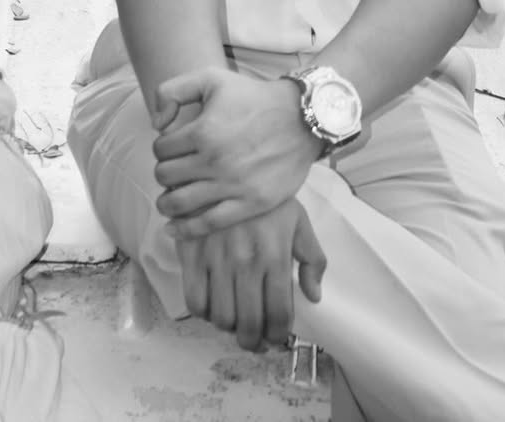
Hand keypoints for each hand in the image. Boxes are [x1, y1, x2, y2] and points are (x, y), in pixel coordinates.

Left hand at [152, 69, 320, 230]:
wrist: (301, 118)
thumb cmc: (254, 97)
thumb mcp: (210, 77)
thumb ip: (172, 91)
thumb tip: (156, 124)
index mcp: (202, 131)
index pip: (161, 149)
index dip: (161, 148)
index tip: (171, 149)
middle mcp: (214, 161)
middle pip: (166, 176)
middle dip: (163, 173)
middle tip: (173, 172)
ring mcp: (232, 185)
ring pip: (180, 202)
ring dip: (167, 203)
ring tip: (168, 201)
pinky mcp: (250, 204)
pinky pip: (209, 223)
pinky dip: (186, 229)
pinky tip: (173, 229)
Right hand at [176, 198, 325, 350]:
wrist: (225, 164)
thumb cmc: (265, 195)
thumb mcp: (298, 220)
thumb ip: (312, 258)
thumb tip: (313, 295)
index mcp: (274, 256)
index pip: (279, 314)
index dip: (278, 336)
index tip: (276, 338)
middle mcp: (245, 262)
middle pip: (248, 323)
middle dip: (253, 341)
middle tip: (254, 339)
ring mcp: (216, 259)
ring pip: (220, 317)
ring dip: (228, 327)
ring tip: (234, 320)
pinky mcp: (191, 252)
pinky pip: (193, 299)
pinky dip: (203, 312)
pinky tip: (212, 304)